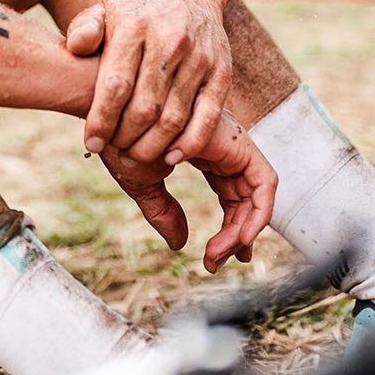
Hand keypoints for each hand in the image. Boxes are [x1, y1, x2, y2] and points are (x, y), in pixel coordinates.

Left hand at [65, 0, 232, 165]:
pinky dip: (190, 143)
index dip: (102, 120)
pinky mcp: (221, 72)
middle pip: (144, 107)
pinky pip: (207, 116)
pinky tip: (171, 157)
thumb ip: (84, 30)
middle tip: (115, 151)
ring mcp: (199, 57)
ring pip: (174, 117)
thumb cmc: (135, 14)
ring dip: (152, 146)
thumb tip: (77, 48)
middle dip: (125, 138)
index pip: (116, 84)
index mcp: (135, 26)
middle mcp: (169, 41)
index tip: (91, 143)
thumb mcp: (102, 11)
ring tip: (136, 156)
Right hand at [99, 109, 276, 273]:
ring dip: (244, 230)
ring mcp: (231, 141)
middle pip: (246, 198)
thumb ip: (163, 211)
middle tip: (213, 263)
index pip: (231, 195)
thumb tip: (180, 244)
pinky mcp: (237, 141)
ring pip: (258, 194)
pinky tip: (238, 237)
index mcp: (202, 150)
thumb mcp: (142, 183)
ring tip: (216, 256)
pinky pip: (264, 182)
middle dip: (236, 235)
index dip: (230, 227)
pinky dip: (259, 212)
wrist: (110, 111)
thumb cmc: (118, 139)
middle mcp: (222, 146)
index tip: (215, 257)